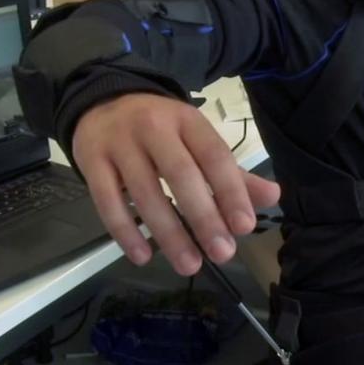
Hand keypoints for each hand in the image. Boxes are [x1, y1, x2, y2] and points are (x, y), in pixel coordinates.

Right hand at [73, 93, 279, 275]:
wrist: (102, 99)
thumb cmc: (158, 126)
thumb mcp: (195, 138)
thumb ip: (231, 172)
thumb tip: (273, 196)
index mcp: (186, 120)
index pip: (213, 155)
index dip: (230, 190)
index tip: (245, 226)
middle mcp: (153, 128)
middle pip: (180, 175)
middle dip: (203, 217)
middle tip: (222, 254)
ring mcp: (119, 144)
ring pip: (144, 193)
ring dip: (168, 233)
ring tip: (189, 264)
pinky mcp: (91, 161)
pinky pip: (107, 202)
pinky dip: (125, 232)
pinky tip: (142, 256)